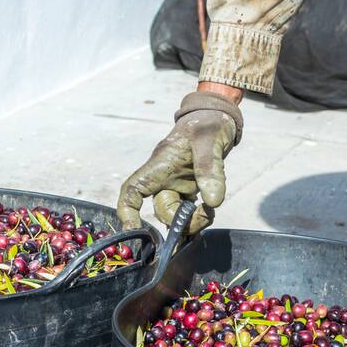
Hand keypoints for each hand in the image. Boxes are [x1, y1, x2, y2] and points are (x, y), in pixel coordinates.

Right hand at [117, 86, 242, 234]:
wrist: (218, 117)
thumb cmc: (208, 123)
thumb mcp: (209, 141)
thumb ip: (210, 170)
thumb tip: (213, 202)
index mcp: (159, 166)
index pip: (133, 190)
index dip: (127, 211)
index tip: (134, 229)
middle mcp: (164, 179)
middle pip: (161, 210)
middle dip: (179, 221)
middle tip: (205, 214)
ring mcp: (177, 185)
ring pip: (175, 215)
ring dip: (191, 221)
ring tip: (210, 211)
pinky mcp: (190, 189)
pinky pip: (188, 212)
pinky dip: (197, 219)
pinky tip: (209, 212)